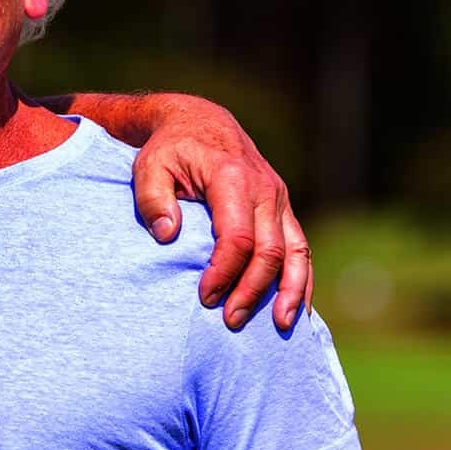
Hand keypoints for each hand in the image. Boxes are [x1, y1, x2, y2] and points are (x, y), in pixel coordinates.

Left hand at [132, 96, 310, 331]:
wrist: (202, 123)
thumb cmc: (170, 149)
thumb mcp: (149, 166)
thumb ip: (153, 199)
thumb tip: (168, 235)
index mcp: (232, 178)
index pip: (237, 237)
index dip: (224, 272)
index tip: (205, 297)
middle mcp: (264, 189)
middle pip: (269, 251)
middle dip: (251, 290)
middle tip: (228, 320)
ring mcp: (279, 199)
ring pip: (295, 252)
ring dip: (289, 292)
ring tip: (279, 326)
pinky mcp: (283, 209)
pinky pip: (300, 247)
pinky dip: (301, 279)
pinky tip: (297, 308)